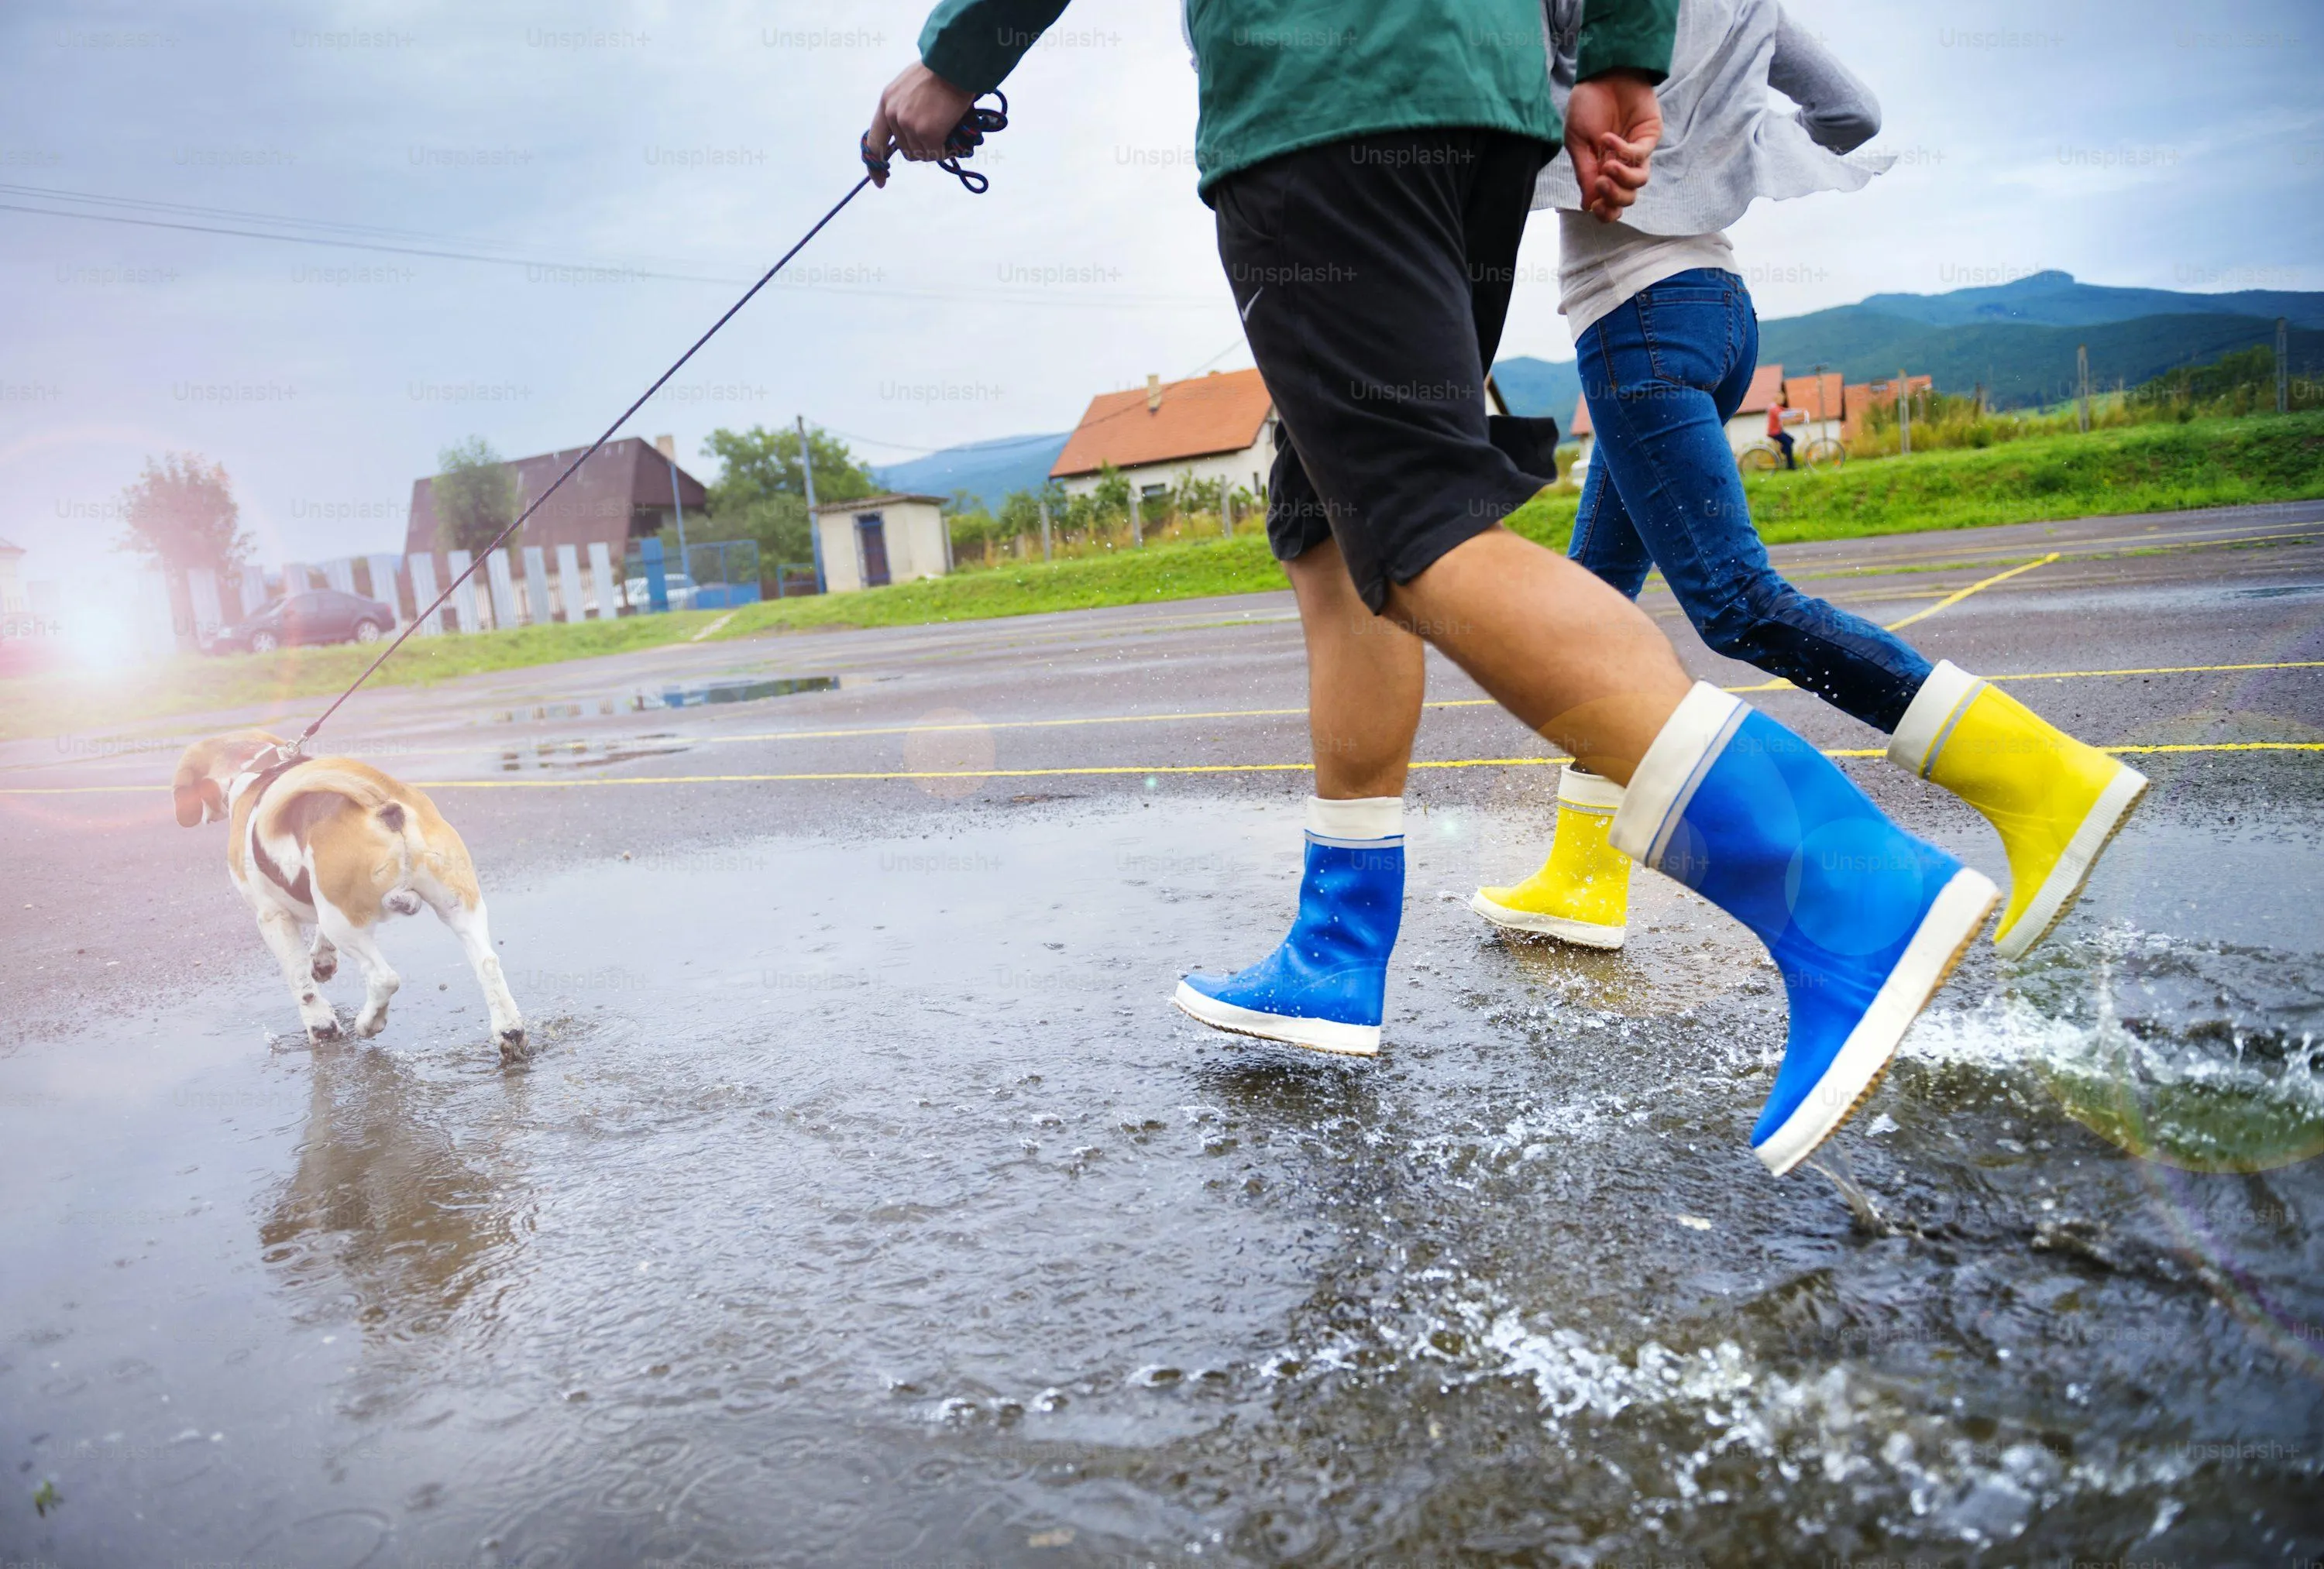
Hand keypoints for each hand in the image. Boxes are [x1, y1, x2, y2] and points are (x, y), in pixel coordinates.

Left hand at [864, 61, 974, 187]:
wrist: (955, 65)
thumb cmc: (939, 72)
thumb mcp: (908, 86)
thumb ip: (903, 107)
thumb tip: (909, 133)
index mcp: (886, 102)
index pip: (873, 141)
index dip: (876, 164)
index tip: (880, 181)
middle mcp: (892, 115)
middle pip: (905, 150)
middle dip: (922, 148)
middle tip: (940, 135)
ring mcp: (908, 125)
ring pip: (921, 154)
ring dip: (936, 148)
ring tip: (948, 130)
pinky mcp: (926, 133)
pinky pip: (936, 153)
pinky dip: (947, 149)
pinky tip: (954, 135)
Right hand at [1565, 70, 1662, 221]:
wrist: (1603, 74)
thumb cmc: (1587, 104)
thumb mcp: (1577, 141)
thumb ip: (1584, 172)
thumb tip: (1588, 205)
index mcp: (1601, 170)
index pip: (1610, 202)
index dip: (1605, 211)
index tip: (1594, 206)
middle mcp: (1621, 165)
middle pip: (1627, 198)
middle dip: (1614, 198)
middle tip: (1599, 184)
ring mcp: (1637, 151)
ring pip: (1639, 182)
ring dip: (1622, 179)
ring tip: (1606, 166)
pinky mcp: (1649, 136)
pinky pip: (1640, 155)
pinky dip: (1623, 151)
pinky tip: (1608, 139)